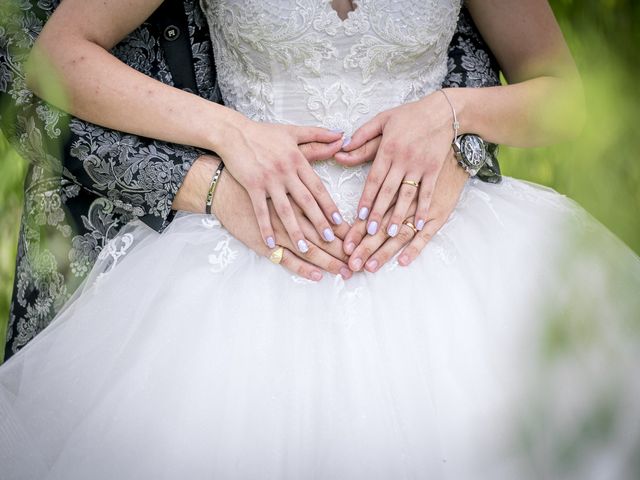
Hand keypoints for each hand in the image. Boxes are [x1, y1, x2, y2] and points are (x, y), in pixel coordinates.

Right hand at [216, 116, 344, 252]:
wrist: (232, 132)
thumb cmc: (263, 133)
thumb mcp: (293, 131)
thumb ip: (319, 136)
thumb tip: (342, 136)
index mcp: (297, 159)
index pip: (317, 186)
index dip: (328, 205)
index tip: (338, 221)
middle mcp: (285, 171)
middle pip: (306, 200)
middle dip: (319, 221)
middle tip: (330, 240)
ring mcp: (268, 179)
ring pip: (285, 209)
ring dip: (295, 230)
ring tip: (305, 248)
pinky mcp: (252, 185)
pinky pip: (260, 210)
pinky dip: (265, 227)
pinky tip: (270, 242)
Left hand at [335, 90, 455, 239]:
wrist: (443, 111)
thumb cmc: (409, 115)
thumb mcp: (382, 119)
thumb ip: (362, 135)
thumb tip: (342, 147)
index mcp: (387, 148)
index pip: (374, 178)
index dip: (366, 198)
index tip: (359, 216)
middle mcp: (403, 159)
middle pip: (388, 190)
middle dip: (379, 212)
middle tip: (370, 232)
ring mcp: (420, 165)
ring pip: (407, 194)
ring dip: (399, 215)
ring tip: (392, 233)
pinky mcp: (434, 169)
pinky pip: (428, 192)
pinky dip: (423, 209)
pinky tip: (418, 225)